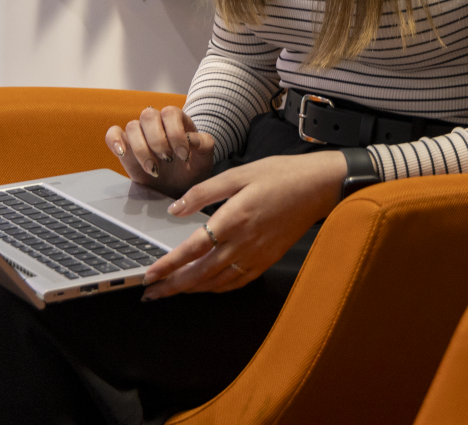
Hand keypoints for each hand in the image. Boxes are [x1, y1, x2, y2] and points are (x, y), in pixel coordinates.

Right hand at [105, 105, 215, 197]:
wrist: (177, 189)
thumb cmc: (192, 171)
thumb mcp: (204, 161)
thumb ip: (204, 145)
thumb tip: (192, 139)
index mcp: (177, 121)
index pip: (170, 113)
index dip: (175, 133)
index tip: (182, 155)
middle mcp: (156, 123)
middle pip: (148, 115)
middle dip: (157, 140)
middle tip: (167, 160)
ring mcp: (139, 134)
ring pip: (132, 126)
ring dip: (141, 149)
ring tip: (153, 169)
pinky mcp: (125, 147)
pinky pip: (113, 134)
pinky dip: (114, 140)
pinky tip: (122, 153)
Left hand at [138, 150, 347, 299]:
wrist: (318, 186)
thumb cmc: (278, 175)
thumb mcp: (237, 174)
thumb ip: (202, 193)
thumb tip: (174, 209)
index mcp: (233, 219)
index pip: (192, 248)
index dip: (169, 264)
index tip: (149, 275)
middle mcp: (243, 243)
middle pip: (201, 273)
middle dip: (173, 286)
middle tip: (151, 294)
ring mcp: (257, 255)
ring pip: (218, 281)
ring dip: (192, 289)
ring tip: (171, 292)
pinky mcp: (268, 260)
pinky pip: (238, 281)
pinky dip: (218, 288)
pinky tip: (206, 287)